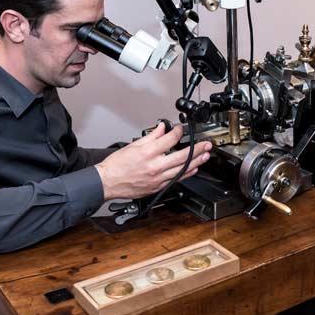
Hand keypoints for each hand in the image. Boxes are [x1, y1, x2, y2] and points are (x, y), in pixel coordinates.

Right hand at [94, 123, 211, 199]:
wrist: (108, 182)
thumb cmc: (117, 165)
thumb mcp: (133, 145)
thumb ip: (151, 136)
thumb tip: (162, 128)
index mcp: (148, 152)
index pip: (170, 139)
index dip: (178, 132)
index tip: (181, 129)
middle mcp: (155, 166)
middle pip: (181, 156)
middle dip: (196, 149)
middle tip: (206, 144)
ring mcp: (157, 178)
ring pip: (182, 169)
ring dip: (196, 162)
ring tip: (205, 156)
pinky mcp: (157, 187)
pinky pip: (175, 179)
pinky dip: (186, 174)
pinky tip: (193, 169)